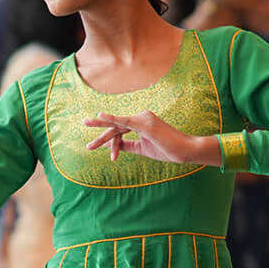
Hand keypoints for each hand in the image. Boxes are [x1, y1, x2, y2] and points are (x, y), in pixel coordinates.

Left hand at [80, 111, 221, 166]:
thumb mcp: (142, 148)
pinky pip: (125, 121)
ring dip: (103, 138)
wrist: (186, 151)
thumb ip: (128, 145)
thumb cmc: (167, 150)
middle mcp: (142, 117)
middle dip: (99, 131)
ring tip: (89, 147)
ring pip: (117, 127)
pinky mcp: (145, 124)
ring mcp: (144, 119)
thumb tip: (112, 146)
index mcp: (141, 122)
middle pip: (116, 125)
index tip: (103, 152)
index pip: (120, 128)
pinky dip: (112, 119)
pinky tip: (100, 116)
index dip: (111, 141)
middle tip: (82, 124)